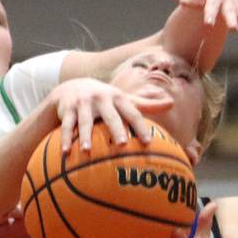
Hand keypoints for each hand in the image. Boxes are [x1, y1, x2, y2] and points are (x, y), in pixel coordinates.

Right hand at [52, 78, 173, 151]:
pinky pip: (66, 126)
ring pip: (84, 122)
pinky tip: (65, 152)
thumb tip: (171, 103)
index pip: (132, 113)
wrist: (73, 86)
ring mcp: (83, 104)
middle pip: (110, 116)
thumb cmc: (104, 99)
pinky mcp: (68, 110)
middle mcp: (101, 99)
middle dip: (115, 129)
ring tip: (88, 150)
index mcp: (117, 98)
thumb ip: (145, 103)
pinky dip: (65, 139)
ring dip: (85, 136)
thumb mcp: (123, 98)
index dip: (141, 127)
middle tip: (122, 144)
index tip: (148, 142)